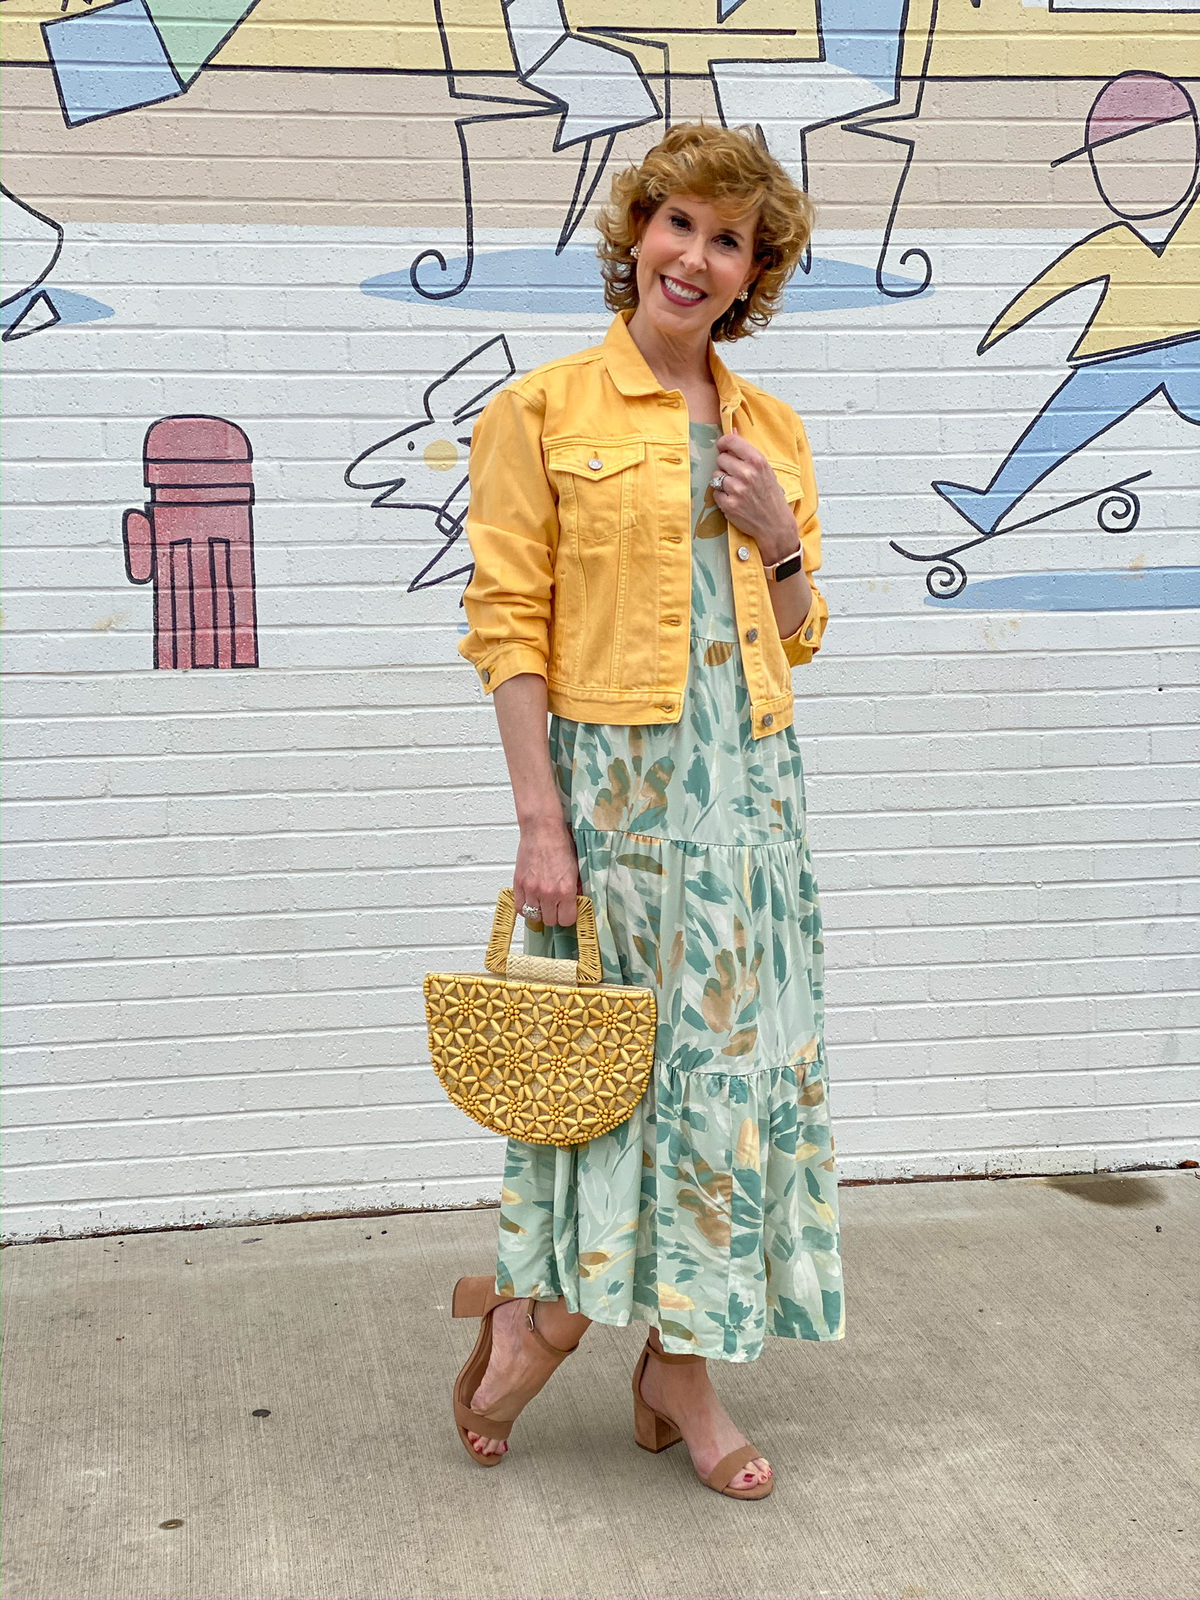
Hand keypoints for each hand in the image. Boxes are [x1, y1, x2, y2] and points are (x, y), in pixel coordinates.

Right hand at [513, 816, 580, 927]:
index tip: (568, 911)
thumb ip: (576, 887)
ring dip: (540, 912)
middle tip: (556, 906)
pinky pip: (519, 908)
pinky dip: (525, 908)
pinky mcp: (519, 884)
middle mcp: (548, 893)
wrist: (542, 829)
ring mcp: (531, 890)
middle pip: (550, 921)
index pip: (567, 920)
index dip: (568, 917)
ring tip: (544, 903)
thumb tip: (576, 901)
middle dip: (554, 915)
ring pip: (534, 916)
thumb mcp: (576, 867)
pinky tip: (531, 901)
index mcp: (565, 890)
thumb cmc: (560, 843)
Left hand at [712, 431, 797, 564]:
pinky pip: (714, 492)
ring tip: (736, 488)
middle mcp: (746, 473)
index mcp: (757, 461)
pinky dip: (721, 496)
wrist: (775, 524)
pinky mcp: (728, 504)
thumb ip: (748, 453)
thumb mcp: (765, 470)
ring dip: (722, 481)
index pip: (731, 441)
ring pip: (716, 476)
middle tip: (736, 475)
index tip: (723, 447)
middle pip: (721, 459)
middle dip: (726, 466)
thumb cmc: (770, 495)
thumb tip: (732, 431)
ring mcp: (736, 490)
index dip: (724, 443)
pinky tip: (734, 499)